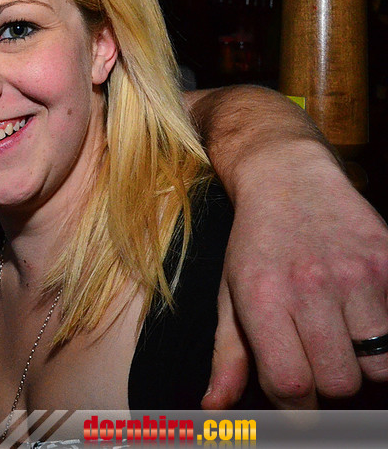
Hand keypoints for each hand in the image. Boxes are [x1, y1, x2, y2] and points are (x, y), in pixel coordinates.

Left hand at [204, 149, 387, 408]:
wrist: (288, 178)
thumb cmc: (255, 244)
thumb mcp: (231, 294)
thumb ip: (228, 356)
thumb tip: (215, 408)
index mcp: (264, 297)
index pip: (291, 384)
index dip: (296, 404)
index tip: (296, 393)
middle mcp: (311, 285)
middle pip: (341, 383)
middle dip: (330, 383)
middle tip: (319, 359)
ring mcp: (357, 274)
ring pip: (381, 366)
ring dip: (366, 364)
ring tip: (345, 338)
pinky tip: (367, 318)